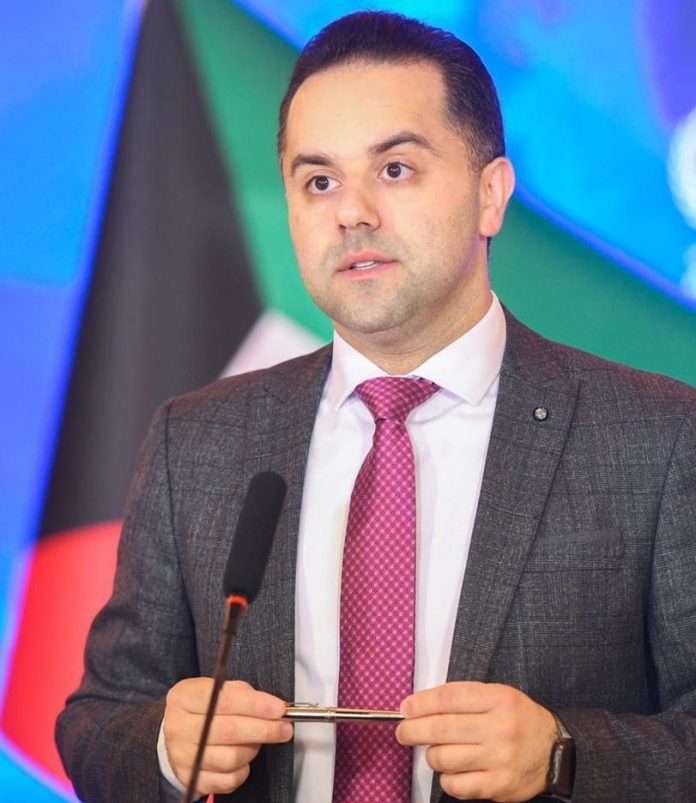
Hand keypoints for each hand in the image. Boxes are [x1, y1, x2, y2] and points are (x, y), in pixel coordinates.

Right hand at [163, 678, 292, 796]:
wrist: (171, 735)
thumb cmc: (200, 708)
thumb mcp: (213, 689)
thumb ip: (240, 693)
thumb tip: (271, 706)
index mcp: (185, 698)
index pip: (225, 700)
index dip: (256, 705)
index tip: (279, 708)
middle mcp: (180, 728)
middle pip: (230, 731)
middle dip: (264, 729)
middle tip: (284, 728)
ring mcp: (183, 757)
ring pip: (232, 758)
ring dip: (253, 749)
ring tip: (259, 740)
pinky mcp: (191, 779)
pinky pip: (228, 780)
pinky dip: (243, 770)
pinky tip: (244, 758)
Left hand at [396, 681, 555, 801]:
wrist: (555, 752)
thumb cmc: (519, 720)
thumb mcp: (497, 695)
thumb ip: (463, 698)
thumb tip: (420, 705)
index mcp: (498, 699)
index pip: (448, 699)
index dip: (421, 703)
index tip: (405, 708)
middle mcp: (499, 728)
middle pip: (441, 729)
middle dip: (413, 730)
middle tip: (403, 732)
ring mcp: (499, 759)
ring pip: (444, 758)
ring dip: (432, 755)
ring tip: (436, 751)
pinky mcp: (498, 786)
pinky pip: (456, 785)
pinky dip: (447, 778)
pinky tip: (452, 770)